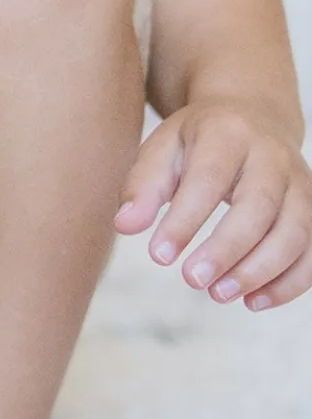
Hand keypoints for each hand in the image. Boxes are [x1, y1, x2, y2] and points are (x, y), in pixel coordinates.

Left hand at [117, 99, 311, 310]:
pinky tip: (254, 301)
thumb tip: (124, 225)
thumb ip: (142, 187)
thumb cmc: (198, 142)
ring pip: (296, 231)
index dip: (185, 220)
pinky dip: (290, 281)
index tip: (158, 256)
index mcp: (227, 136)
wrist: (254, 116)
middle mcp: (272, 158)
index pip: (208, 179)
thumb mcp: (161, 150)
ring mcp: (300, 184)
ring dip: (261, 270)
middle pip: (260, 207)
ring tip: (219, 294)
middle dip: (227, 249)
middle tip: (192, 280)